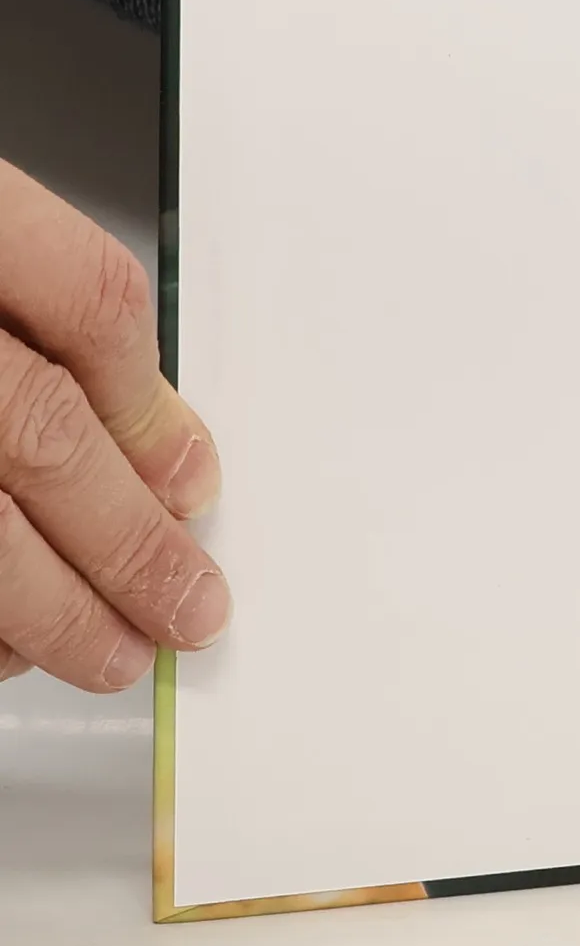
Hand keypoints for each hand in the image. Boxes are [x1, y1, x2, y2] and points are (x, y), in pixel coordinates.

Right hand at [0, 158, 226, 688]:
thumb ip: (37, 318)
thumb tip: (156, 441)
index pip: (85, 297)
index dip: (152, 404)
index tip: (194, 481)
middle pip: (38, 432)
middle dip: (129, 540)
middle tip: (187, 607)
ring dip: (50, 606)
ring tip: (111, 648)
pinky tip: (2, 646)